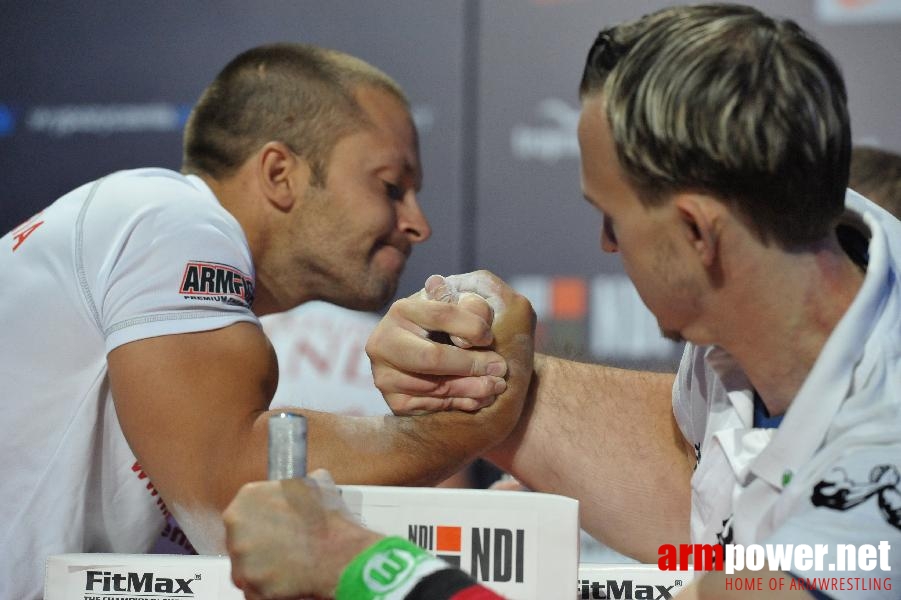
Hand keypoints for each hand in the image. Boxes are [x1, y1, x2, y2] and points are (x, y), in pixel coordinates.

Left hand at [223, 470, 381, 599]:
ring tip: (288, 563)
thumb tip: (297, 487)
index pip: (243, 510)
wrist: (339, 555)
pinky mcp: (252, 586)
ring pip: (245, 567)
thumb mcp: (312, 486)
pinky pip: (254, 590)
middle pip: (240, 539)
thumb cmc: (327, 523)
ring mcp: (242, 559)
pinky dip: (268, 588)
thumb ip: (292, 487)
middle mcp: (237, 527)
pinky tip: (288, 578)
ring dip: (262, 567)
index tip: (269, 527)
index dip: (259, 520)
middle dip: (258, 545)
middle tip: (281, 546)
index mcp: (248, 497)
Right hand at [367, 270, 535, 414]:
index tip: (490, 338)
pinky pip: (431, 406)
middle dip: (470, 364)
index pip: (441, 315)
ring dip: (472, 388)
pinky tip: (479, 398)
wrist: (427, 357)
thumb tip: (478, 315)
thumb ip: (474, 306)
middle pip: (432, 357)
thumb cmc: (452, 327)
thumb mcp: (462, 308)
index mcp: (403, 310)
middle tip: (500, 368)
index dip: (471, 327)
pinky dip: (460, 403)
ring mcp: (384, 374)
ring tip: (496, 385)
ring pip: (434, 386)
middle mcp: (384, 341)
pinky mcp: (393, 402)